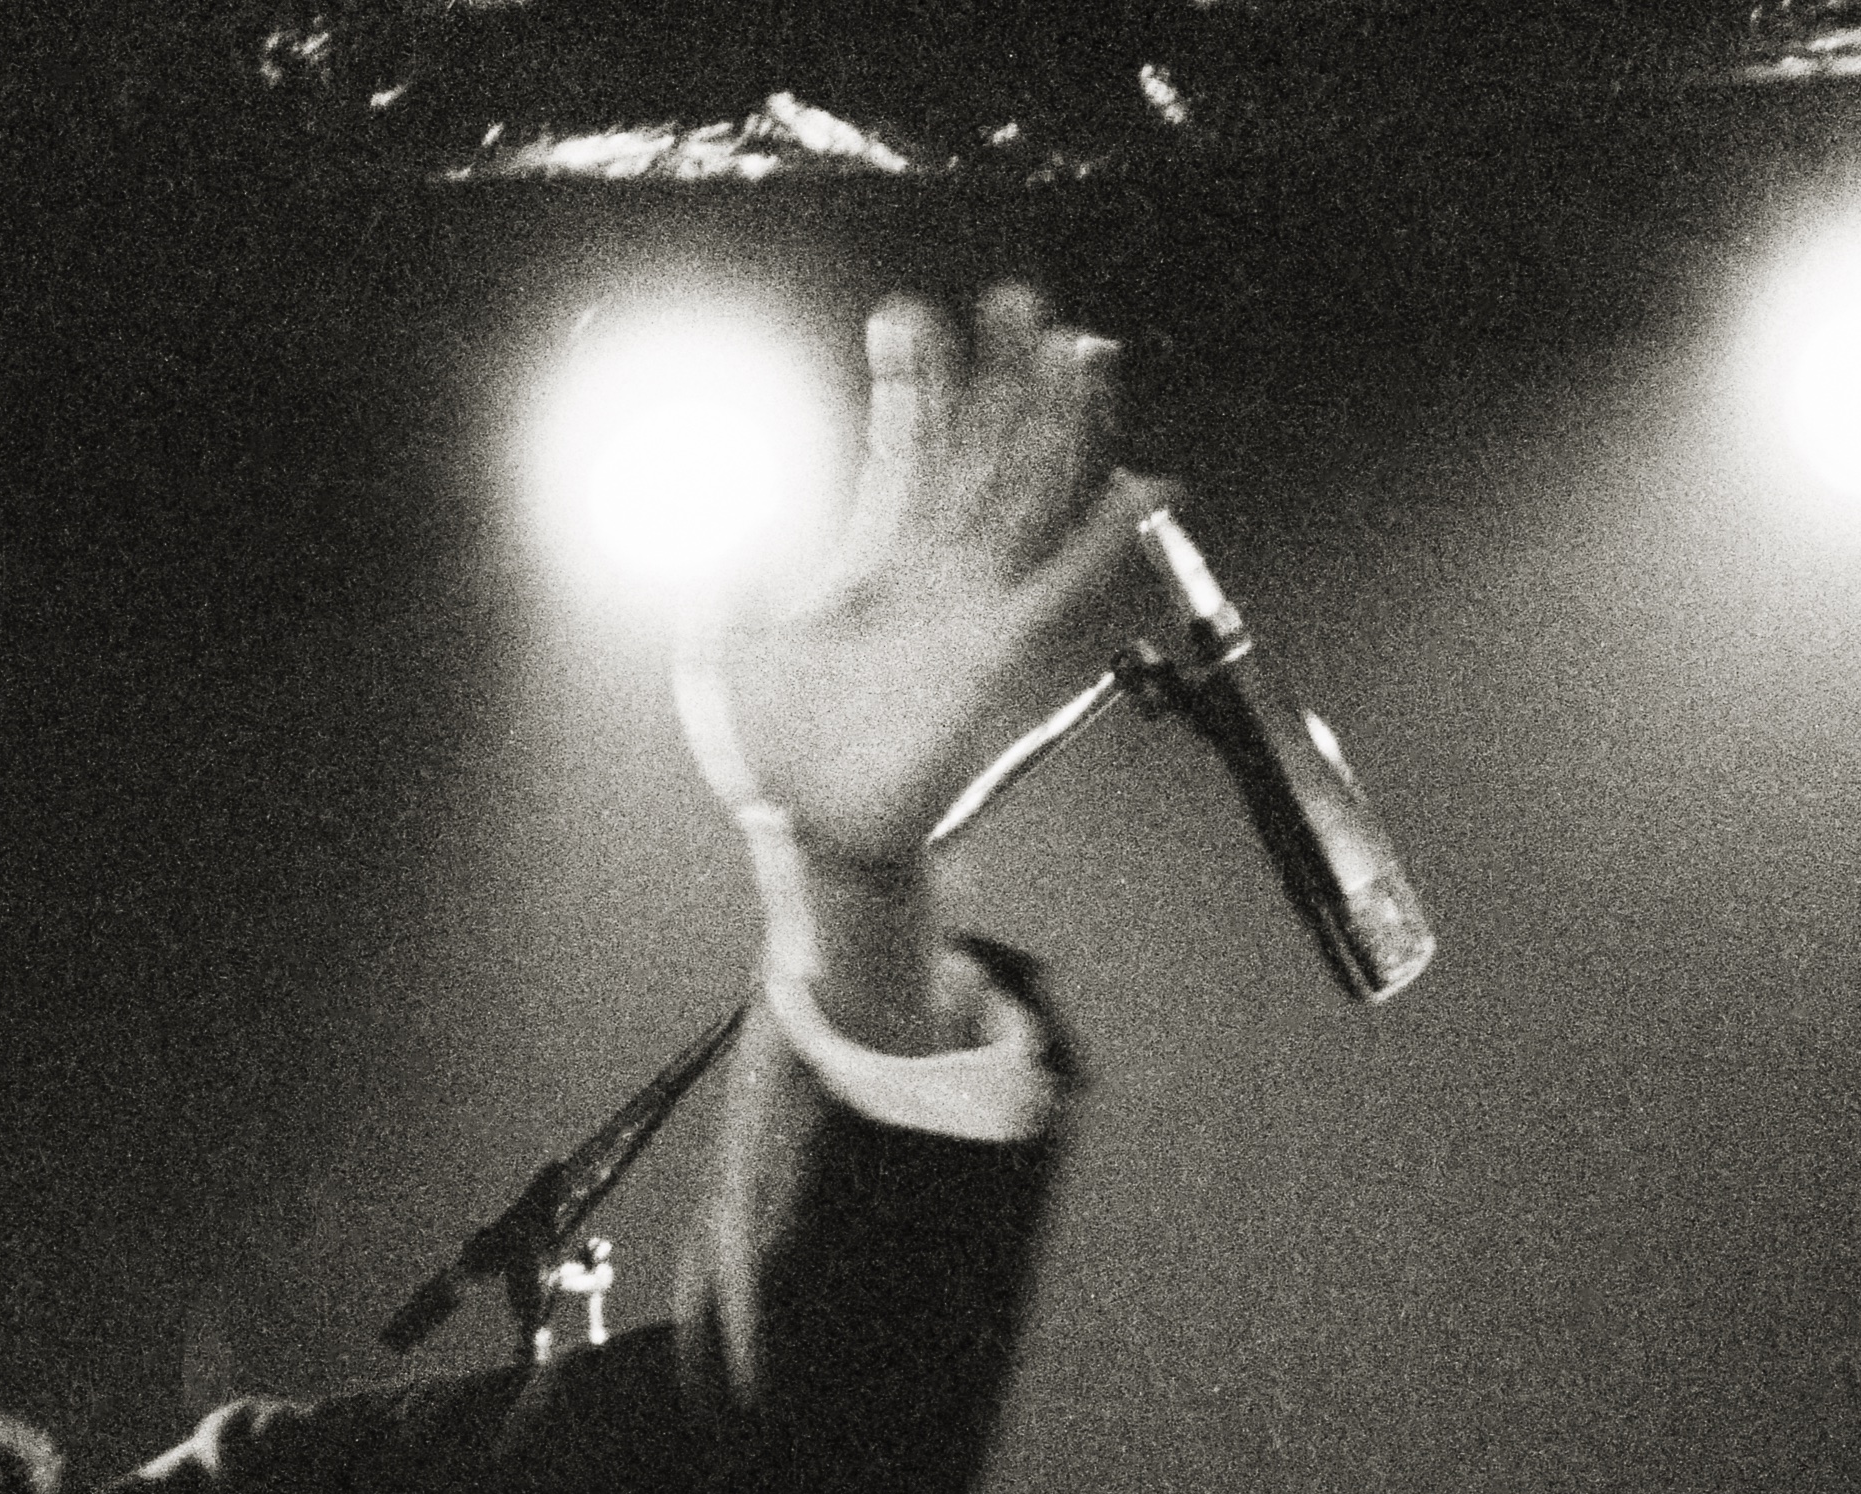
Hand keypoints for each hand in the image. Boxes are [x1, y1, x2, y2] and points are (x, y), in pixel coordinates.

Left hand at [674, 290, 1161, 881]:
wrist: (810, 828)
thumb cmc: (769, 745)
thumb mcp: (723, 642)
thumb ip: (725, 569)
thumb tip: (720, 503)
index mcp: (868, 558)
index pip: (903, 445)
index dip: (908, 382)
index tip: (905, 315)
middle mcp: (932, 571)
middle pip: (982, 449)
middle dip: (999, 375)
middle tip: (1014, 300)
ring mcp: (972, 606)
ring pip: (1027, 494)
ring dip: (1053, 424)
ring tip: (1074, 352)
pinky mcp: (1000, 652)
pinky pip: (1063, 584)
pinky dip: (1103, 536)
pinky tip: (1139, 484)